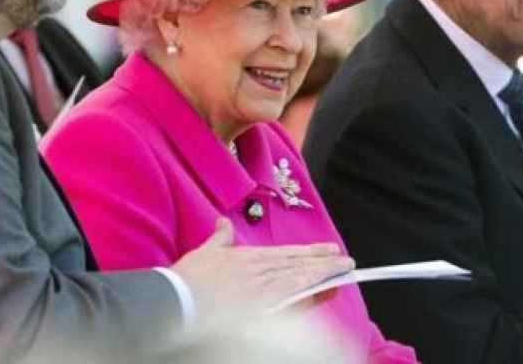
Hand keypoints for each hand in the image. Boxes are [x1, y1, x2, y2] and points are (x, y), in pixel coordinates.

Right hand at [172, 218, 354, 318]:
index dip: (308, 253)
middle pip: (298, 263)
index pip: (286, 254)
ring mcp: (264, 285)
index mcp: (248, 257)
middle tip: (344, 259)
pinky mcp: (264, 301)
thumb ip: (219, 238)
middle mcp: (260, 268)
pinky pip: (296, 293)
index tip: (326, 251)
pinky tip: (329, 285)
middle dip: (323, 261)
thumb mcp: (204, 253)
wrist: (177, 300)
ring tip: (344, 269)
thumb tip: (221, 222)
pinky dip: (314, 288)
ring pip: (302, 276)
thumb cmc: (188, 281)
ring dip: (325, 272)